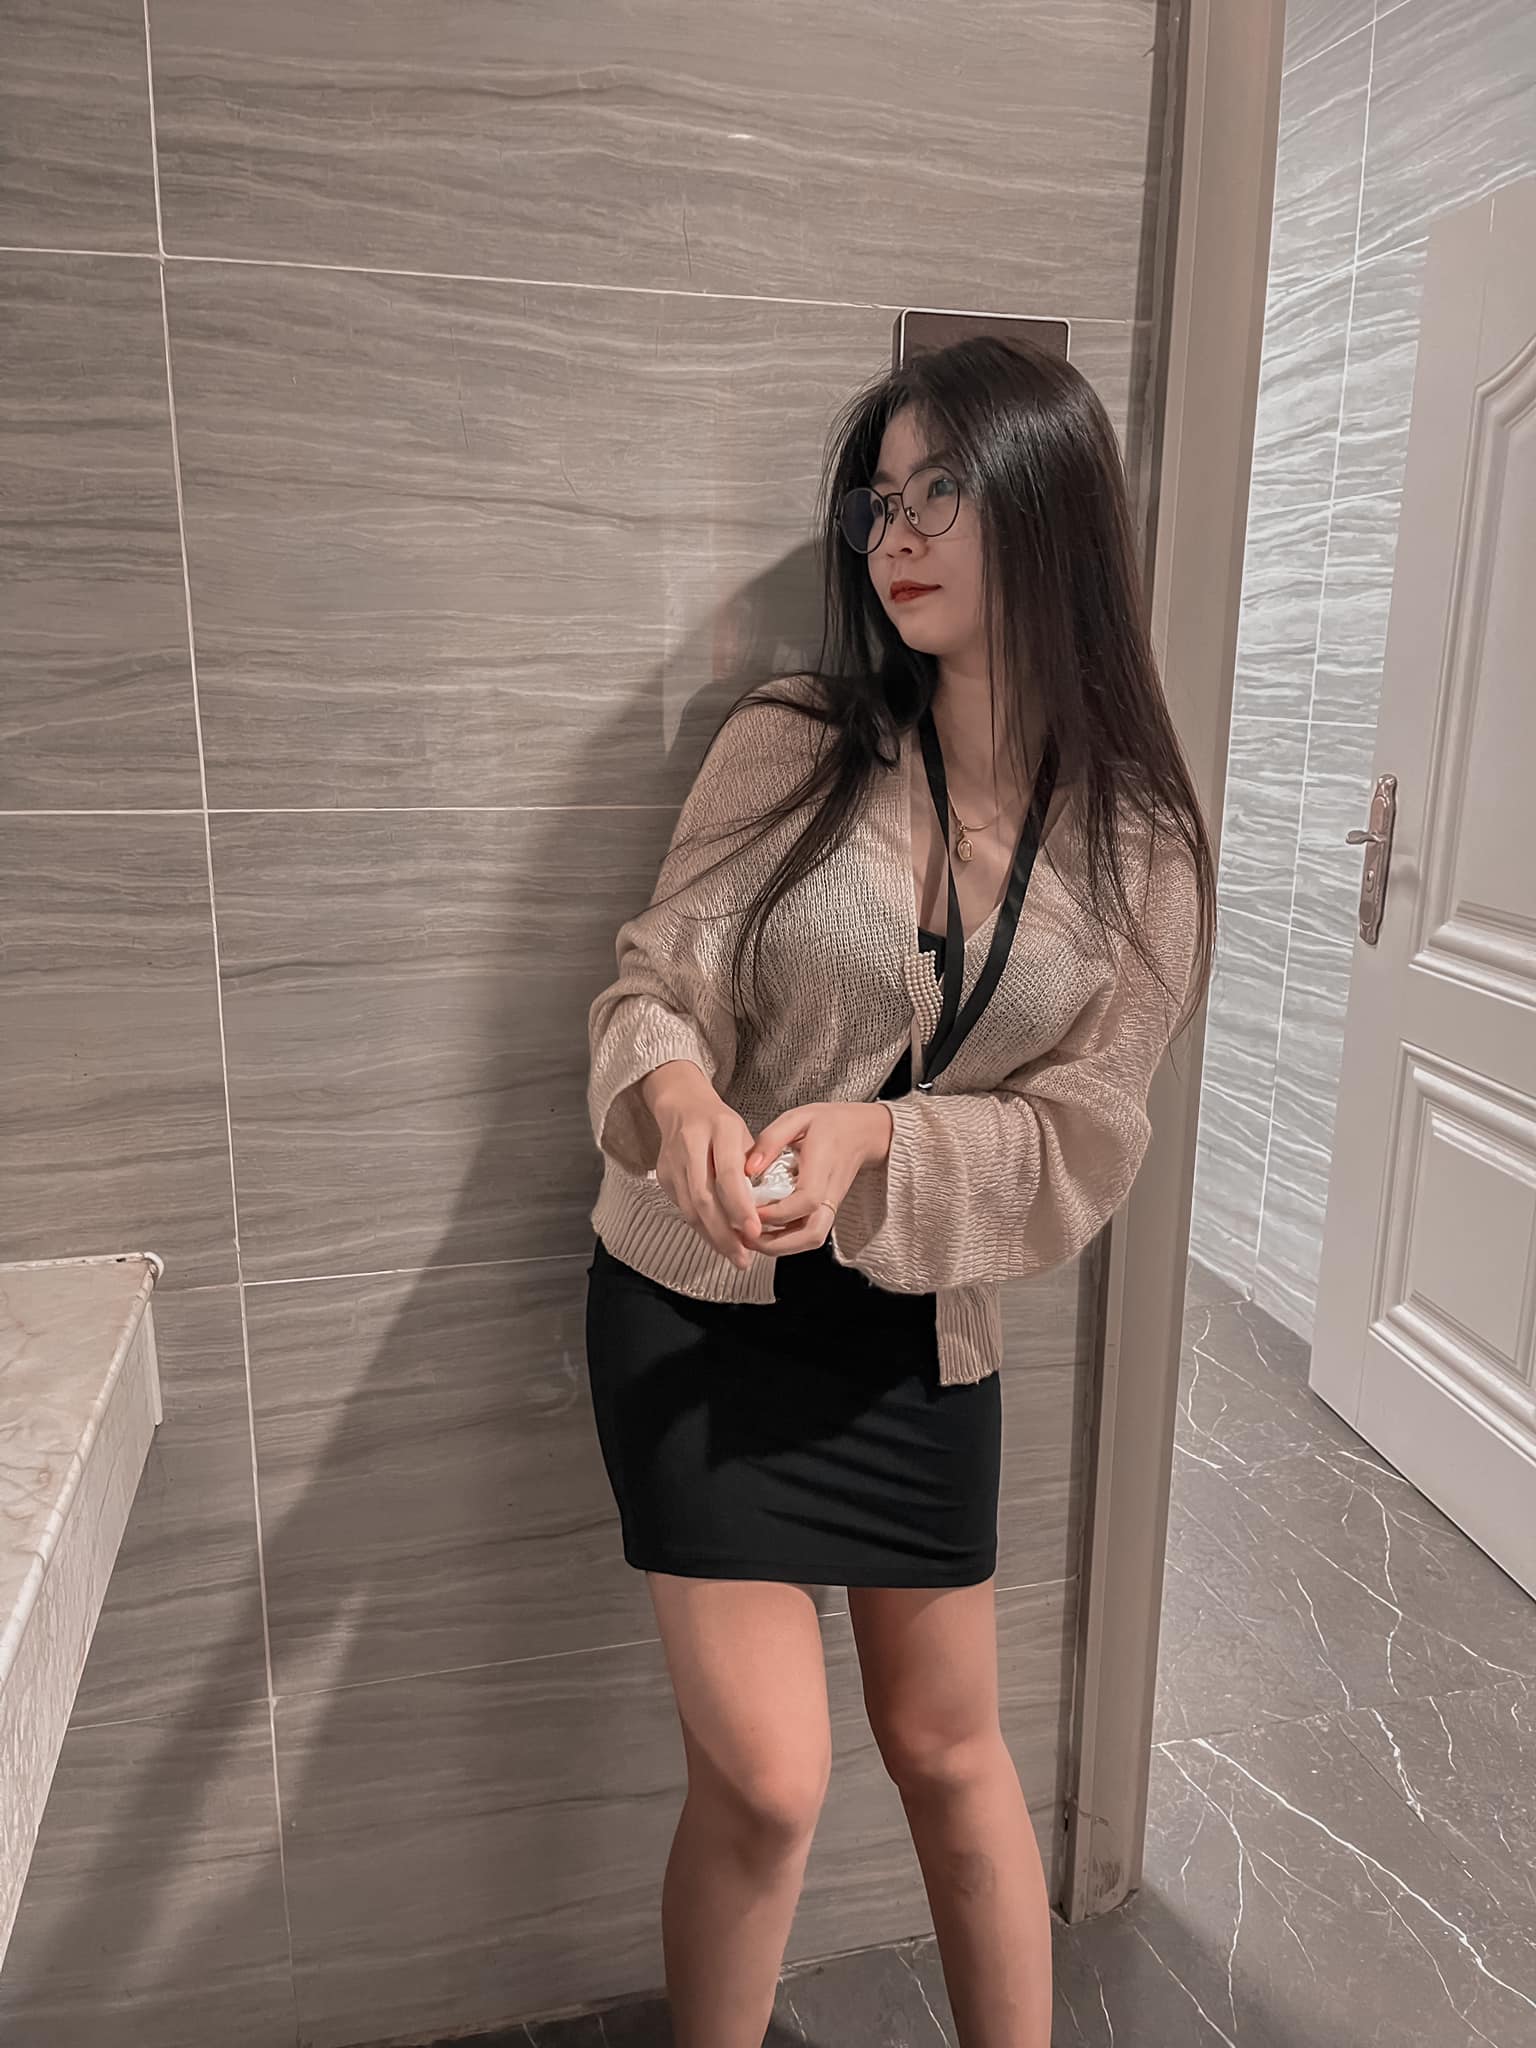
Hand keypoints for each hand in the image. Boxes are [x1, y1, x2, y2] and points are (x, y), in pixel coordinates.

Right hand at [642, 1061, 761, 1270]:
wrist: (682, 1105)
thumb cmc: (722, 1125)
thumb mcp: (745, 1135)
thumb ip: (754, 1170)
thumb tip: (767, 1212)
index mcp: (720, 1128)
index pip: (728, 1173)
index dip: (741, 1206)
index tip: (755, 1231)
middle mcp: (692, 1143)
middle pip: (704, 1197)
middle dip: (724, 1232)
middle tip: (744, 1257)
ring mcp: (673, 1161)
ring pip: (690, 1208)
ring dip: (713, 1237)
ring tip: (735, 1256)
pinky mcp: (663, 1175)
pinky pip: (683, 1209)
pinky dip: (702, 1228)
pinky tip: (719, 1241)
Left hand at [745, 1101, 893, 1258]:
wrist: (862, 1132)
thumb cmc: (830, 1124)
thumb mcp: (797, 1118)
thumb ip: (770, 1141)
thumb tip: (749, 1168)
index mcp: (824, 1165)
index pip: (807, 1200)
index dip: (778, 1212)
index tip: (752, 1211)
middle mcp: (830, 1192)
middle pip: (812, 1233)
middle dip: (777, 1244)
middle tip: (747, 1236)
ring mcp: (831, 1205)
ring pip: (812, 1239)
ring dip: (781, 1247)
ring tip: (753, 1238)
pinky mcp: (827, 1211)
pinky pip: (810, 1234)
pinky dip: (787, 1241)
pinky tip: (766, 1232)